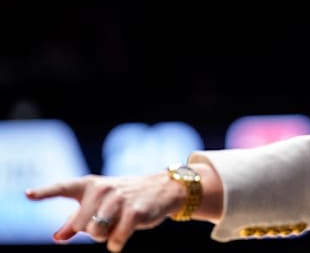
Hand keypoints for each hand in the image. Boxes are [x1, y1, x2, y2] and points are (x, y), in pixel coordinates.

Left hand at [25, 172, 183, 251]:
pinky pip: (115, 241)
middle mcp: (103, 189)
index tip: (28, 195)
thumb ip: (77, 219)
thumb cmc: (127, 197)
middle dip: (92, 231)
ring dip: (105, 237)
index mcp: (91, 185)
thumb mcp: (100, 203)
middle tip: (108, 221)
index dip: (45, 192)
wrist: (162, 189)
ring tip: (117, 226)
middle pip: (81, 226)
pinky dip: (117, 244)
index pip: (64, 187)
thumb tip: (57, 237)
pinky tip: (124, 235)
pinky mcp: (135, 212)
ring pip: (96, 233)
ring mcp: (119, 200)